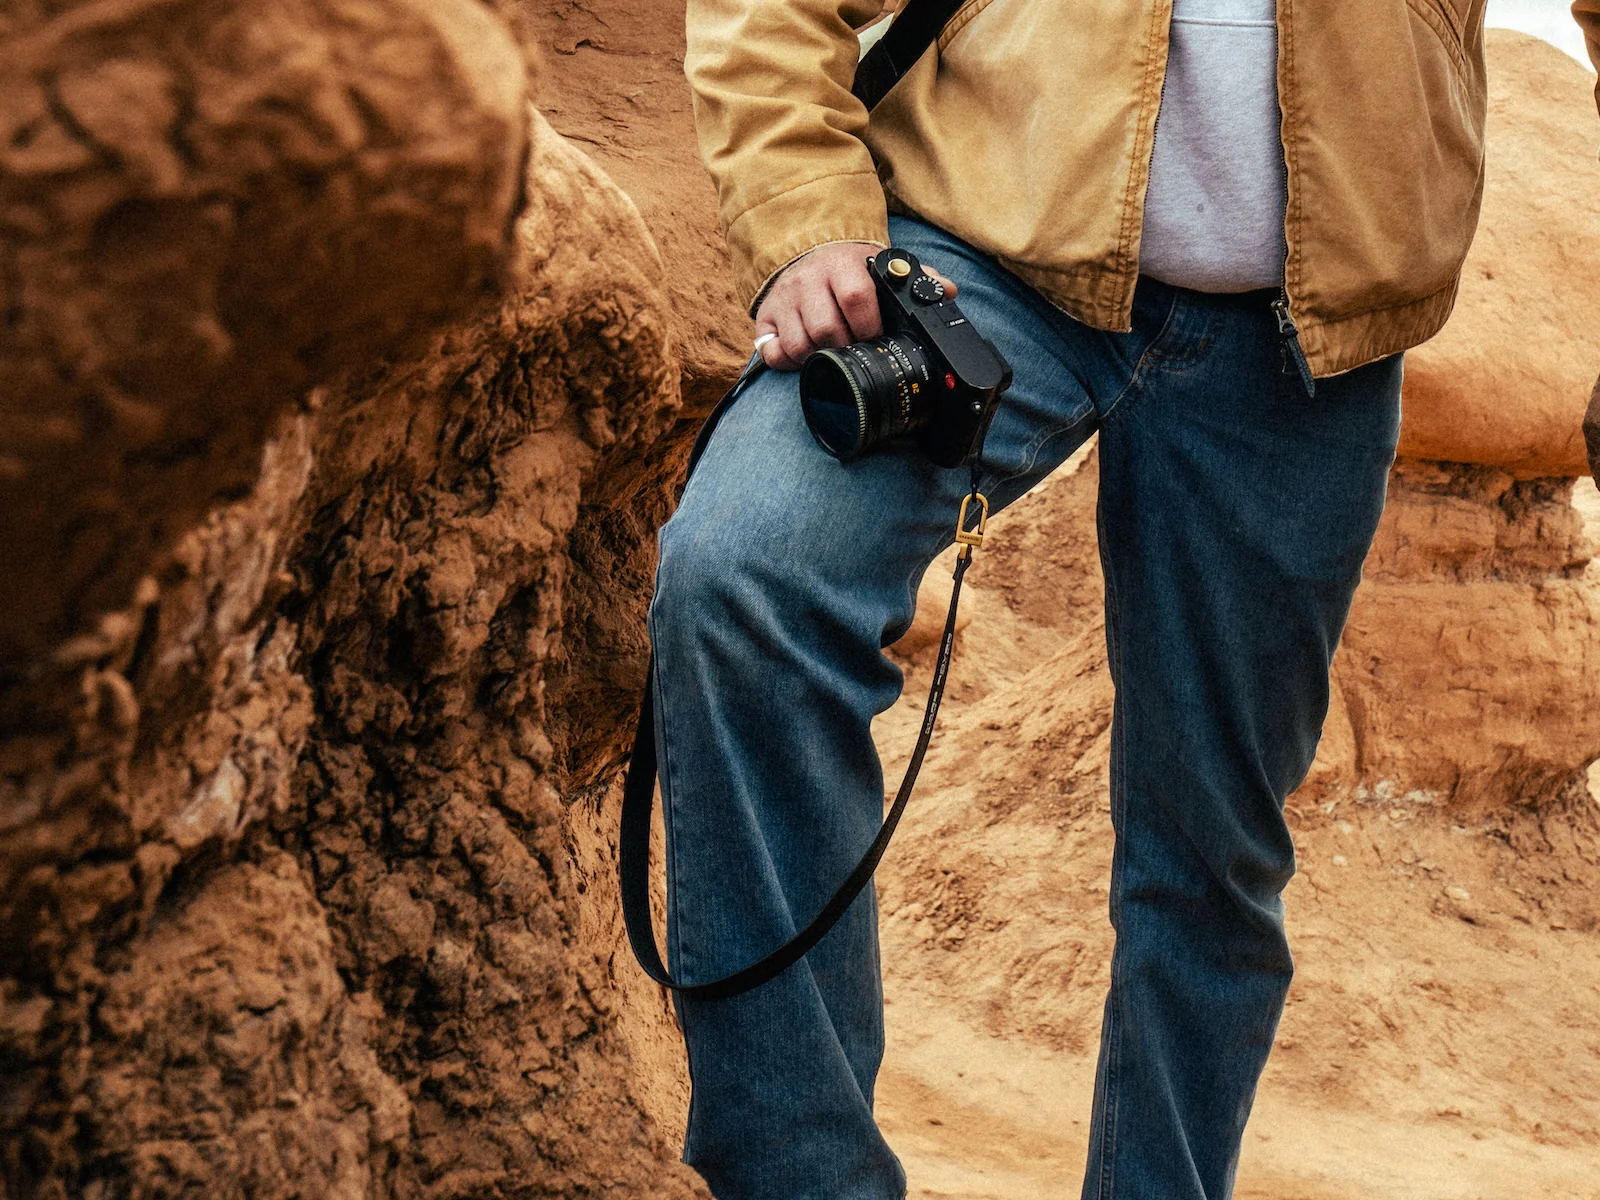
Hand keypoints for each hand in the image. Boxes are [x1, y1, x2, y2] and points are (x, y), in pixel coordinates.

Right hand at [753, 242, 958, 369]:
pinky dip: (787, 361)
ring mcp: (785, 299)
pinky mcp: (766, 316)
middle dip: (846, 347)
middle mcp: (809, 280)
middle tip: (855, 348)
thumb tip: (947, 291)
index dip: (869, 325)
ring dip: (819, 357)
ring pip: (799, 344)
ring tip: (833, 351)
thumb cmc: (849, 268)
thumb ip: (916, 278)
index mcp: (842, 264)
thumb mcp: (880, 265)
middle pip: (826, 328)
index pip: (855, 297)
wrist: (808, 250)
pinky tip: (803, 355)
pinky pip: (771, 351)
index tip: (875, 336)